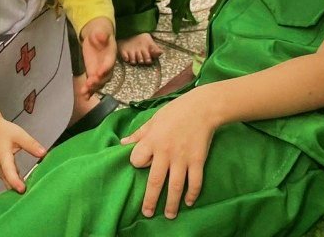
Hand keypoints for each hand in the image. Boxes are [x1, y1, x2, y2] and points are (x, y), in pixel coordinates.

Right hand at [0, 118, 45, 193]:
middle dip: (18, 190)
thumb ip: (31, 144)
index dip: (15, 181)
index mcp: (3, 157)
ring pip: (7, 183)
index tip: (23, 190)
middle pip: (8, 182)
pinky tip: (25, 184)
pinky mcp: (0, 170)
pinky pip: (7, 180)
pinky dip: (15, 183)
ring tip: (31, 192)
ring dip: (17, 188)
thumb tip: (43, 153)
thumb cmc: (3, 131)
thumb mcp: (19, 135)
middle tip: (32, 195)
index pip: (9, 171)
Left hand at [80, 18, 115, 93]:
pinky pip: (92, 84)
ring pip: (99, 82)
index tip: (99, 72)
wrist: (97, 35)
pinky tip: (84, 96)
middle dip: (98, 81)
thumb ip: (101, 34)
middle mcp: (107, 65)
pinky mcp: (93, 73)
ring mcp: (100, 71)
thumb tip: (101, 37)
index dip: (105, 68)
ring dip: (92, 88)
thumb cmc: (100, 32)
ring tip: (85, 93)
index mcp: (110, 54)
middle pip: (105, 76)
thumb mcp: (100, 30)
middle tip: (90, 83)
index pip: (109, 62)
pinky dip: (89, 91)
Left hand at [121, 92, 216, 218]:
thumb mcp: (153, 120)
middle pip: (155, 181)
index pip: (137, 160)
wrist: (202, 108)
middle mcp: (165, 152)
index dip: (137, 163)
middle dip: (151, 200)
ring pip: (175, 186)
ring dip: (172, 203)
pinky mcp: (197, 161)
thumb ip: (138, 134)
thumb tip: (122, 143)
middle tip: (147, 213)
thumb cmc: (175, 111)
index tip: (141, 164)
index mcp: (152, 140)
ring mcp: (182, 158)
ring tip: (169, 215)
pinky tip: (189, 202)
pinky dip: (192, 194)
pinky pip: (194, 182)